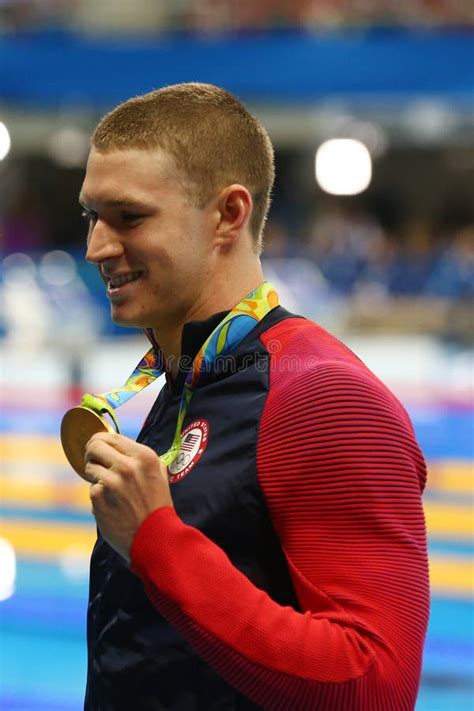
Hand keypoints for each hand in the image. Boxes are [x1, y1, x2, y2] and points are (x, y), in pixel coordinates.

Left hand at [85, 432, 172, 561]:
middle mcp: (127, 465)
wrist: (155, 537)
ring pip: (90, 467)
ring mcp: (111, 481)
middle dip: (91, 452)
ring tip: (110, 488)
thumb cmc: (158, 506)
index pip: (111, 436)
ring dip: (96, 475)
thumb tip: (119, 447)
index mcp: (144, 456)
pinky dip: (99, 496)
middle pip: (94, 445)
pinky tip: (112, 505)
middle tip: (94, 460)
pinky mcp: (98, 498)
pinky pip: (92, 489)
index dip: (101, 440)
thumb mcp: (159, 474)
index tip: (98, 446)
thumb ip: (140, 458)